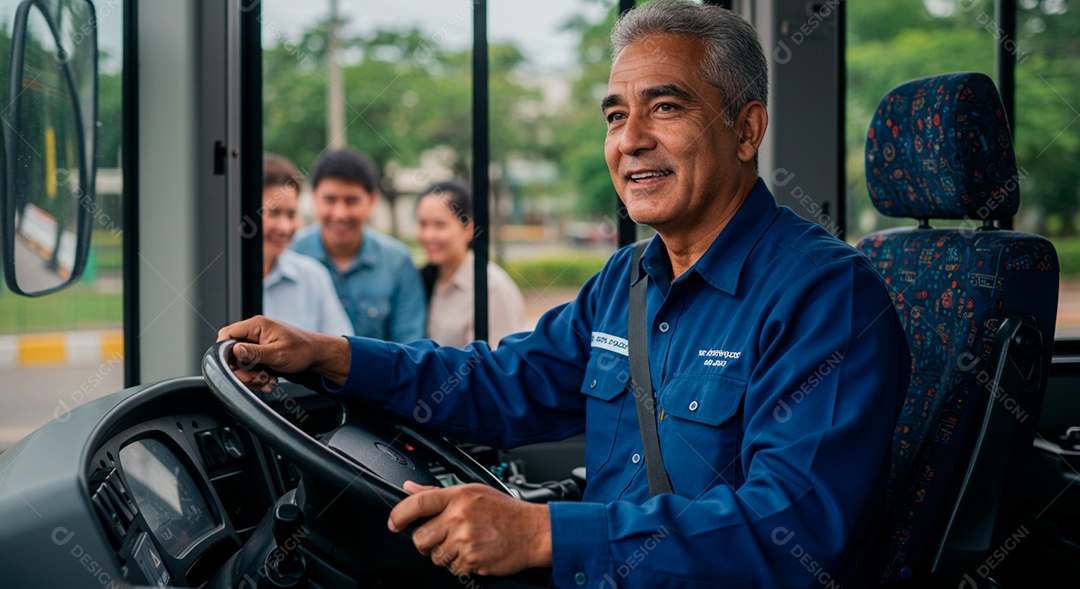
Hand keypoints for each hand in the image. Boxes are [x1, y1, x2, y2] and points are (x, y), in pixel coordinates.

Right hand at [216, 315, 350, 391]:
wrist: (318, 356)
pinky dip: (258, 377)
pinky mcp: (261, 355)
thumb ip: (254, 353)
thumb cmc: (303, 350)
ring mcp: (257, 344)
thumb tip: (234, 350)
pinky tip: (270, 381)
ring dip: (252, 377)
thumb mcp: (277, 353)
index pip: (226, 334)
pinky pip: (251, 368)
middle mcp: (254, 333)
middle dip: (243, 371)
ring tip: (267, 380)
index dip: (225, 352)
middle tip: (257, 378)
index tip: (234, 367)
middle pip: (232, 354)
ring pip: (241, 365)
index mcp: (256, 326)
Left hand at [388, 481, 551, 577]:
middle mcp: (459, 517)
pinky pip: (452, 569)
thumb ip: (438, 492)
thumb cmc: (505, 511)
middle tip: (441, 538)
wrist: (533, 531)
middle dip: (426, 542)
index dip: (398, 514)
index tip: (393, 523)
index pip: (417, 503)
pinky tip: (475, 552)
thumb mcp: (473, 492)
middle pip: (420, 538)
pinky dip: (460, 565)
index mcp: (458, 496)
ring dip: (445, 554)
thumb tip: (410, 488)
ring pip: (436, 557)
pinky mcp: (472, 561)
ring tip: (465, 543)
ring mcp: (465, 541)